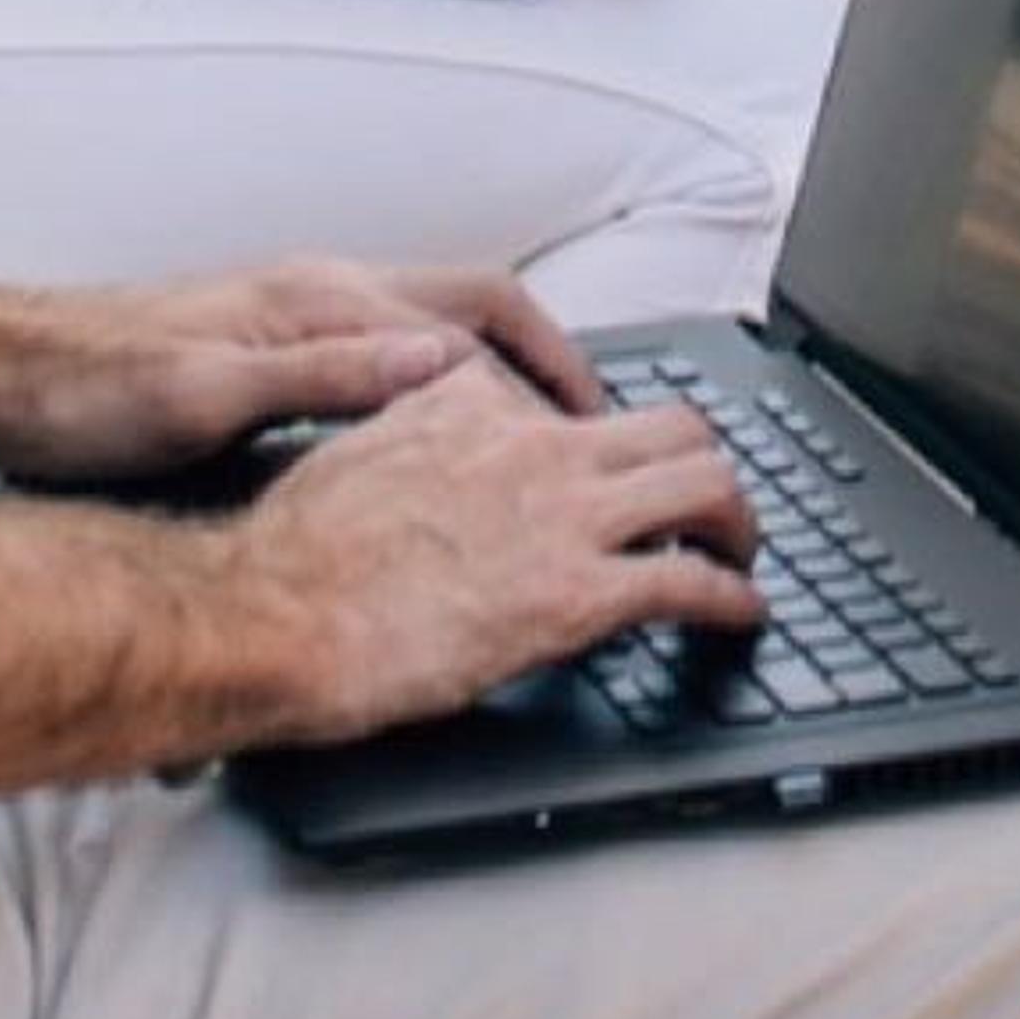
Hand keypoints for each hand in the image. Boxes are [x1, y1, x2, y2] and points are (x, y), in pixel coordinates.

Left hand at [0, 255, 604, 491]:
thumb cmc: (79, 392)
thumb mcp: (201, 398)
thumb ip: (324, 376)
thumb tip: (439, 360)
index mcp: (320, 300)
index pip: (480, 316)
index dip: (547, 372)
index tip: (594, 429)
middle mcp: (318, 295)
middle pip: (475, 307)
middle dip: (545, 363)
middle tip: (595, 434)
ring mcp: (293, 318)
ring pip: (434, 330)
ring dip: (496, 375)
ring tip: (537, 446)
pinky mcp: (264, 350)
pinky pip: (388, 356)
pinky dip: (440, 391)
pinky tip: (436, 448)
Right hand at [249, 354, 767, 741]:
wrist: (276, 613)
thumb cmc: (294, 554)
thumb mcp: (355, 452)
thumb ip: (412, 437)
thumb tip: (426, 454)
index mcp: (475, 407)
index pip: (574, 403)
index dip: (610, 445)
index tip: (620, 474)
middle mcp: (535, 447)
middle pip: (672, 425)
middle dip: (708, 465)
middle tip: (714, 507)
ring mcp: (564, 517)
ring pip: (705, 485)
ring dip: (740, 521)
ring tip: (742, 553)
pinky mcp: (577, 595)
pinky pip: (691, 582)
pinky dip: (734, 598)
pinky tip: (743, 614)